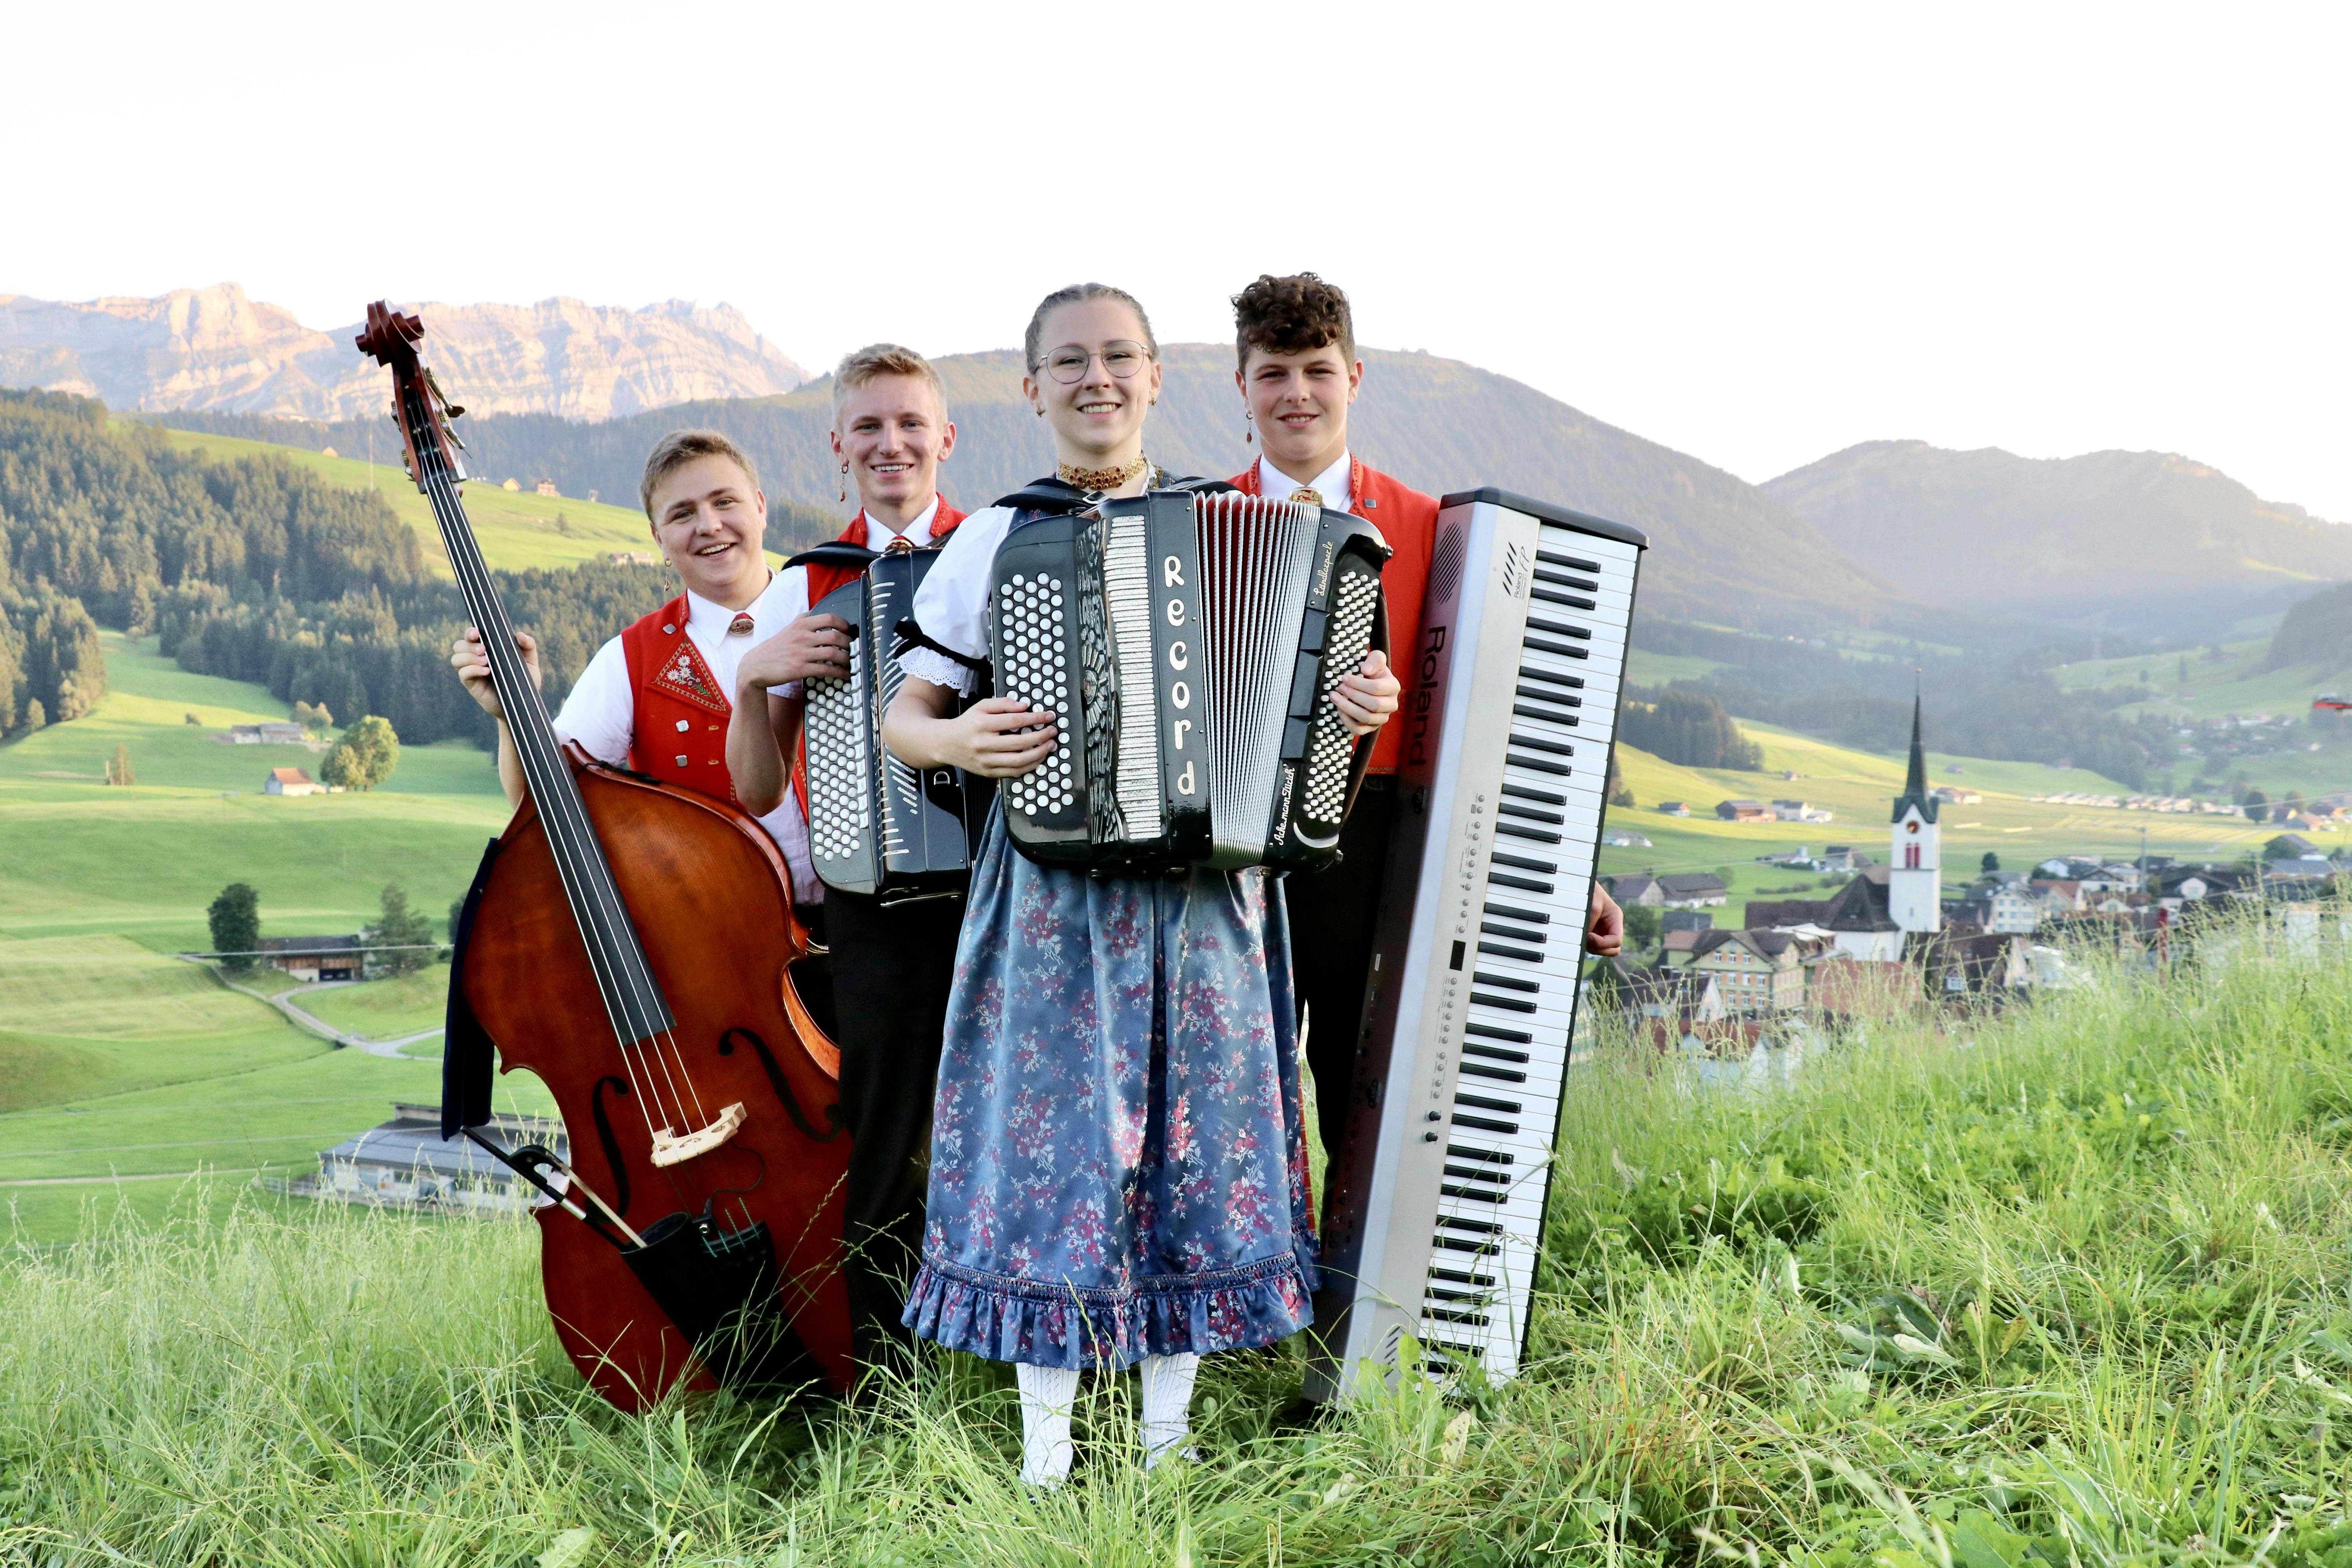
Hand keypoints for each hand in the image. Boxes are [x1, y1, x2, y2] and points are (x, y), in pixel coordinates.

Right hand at [450, 626, 540, 720]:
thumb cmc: (524, 680)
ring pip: (456, 659)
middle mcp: (476, 658)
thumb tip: (519, 635)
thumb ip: (528, 646)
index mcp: (488, 649)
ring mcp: (472, 671)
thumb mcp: (530, 662)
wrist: (522, 702)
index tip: (476, 633)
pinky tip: (487, 672)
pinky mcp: (471, 684)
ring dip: (468, 657)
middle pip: (459, 645)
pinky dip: (472, 670)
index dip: (470, 632)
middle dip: (468, 645)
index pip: (471, 636)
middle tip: (484, 649)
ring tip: (486, 661)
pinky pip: (463, 674)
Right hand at [738, 613, 852, 695]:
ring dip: (847, 659)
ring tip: (851, 662)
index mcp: (800, 625)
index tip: (849, 630)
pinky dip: (840, 672)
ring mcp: (801, 653)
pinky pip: (826, 670)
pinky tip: (845, 675)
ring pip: (833, 653)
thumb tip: (815, 612)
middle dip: (849, 643)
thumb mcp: (787, 629)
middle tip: (853, 648)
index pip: (829, 618)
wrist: (755, 667)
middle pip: (835, 636)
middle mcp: (802, 637)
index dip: (844, 624)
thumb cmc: (774, 649)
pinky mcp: (800, 669)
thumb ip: (802, 620)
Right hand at [938, 697, 1058, 777]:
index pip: (1015, 721)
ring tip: (1049, 746)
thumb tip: (1025, 707)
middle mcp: (983, 744)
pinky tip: (1038, 758)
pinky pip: (1013, 773)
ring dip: (1039, 754)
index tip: (1049, 716)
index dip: (1036, 718)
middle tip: (1052, 732)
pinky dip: (1029, 766)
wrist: (945, 743)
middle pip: (1019, 743)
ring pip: (1018, 762)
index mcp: (982, 725)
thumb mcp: (981, 706)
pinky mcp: (987, 773)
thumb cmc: (967, 724)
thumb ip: (1003, 704)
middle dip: (1041, 737)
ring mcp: (985, 761)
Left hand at [1333, 648, 1401, 735]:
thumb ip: (1375, 659)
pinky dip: (1347, 721)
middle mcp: (1391, 705)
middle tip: (1339, 687)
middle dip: (1353, 695)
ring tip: (1335, 697)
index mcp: (1393, 687)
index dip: (1358, 683)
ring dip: (1347, 707)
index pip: (1377, 688)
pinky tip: (1340, 710)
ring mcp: (1382, 718)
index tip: (1344, 677)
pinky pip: (1359, 730)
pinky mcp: (1372, 727)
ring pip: (1366, 718)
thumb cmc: (1373, 672)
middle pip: (1373, 705)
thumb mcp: (1376, 659)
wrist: (1372, 684)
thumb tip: (1366, 670)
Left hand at [1585, 883, 1623, 957]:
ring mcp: (1601, 932)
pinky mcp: (1591, 934)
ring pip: (1601, 950)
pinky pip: (1591, 947)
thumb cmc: (1588, 891)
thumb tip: (1586, 938)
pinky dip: (1584, 944)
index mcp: (1615, 919)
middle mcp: (1610, 928)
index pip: (1616, 940)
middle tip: (1585, 938)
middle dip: (1600, 948)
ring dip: (1590, 947)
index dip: (1604, 943)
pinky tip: (1576, 935)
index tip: (1590, 936)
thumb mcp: (1592, 905)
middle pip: (1613, 950)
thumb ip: (1591, 922)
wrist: (1578, 886)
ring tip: (1579, 935)